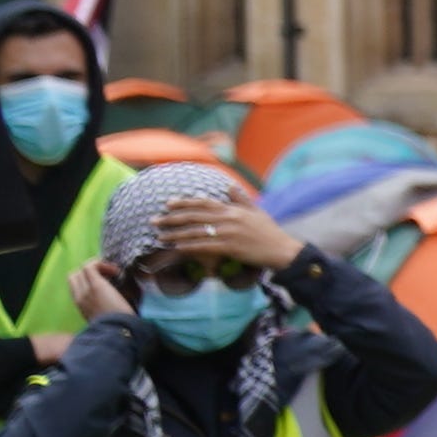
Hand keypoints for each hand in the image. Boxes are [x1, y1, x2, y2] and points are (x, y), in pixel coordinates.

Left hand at [69, 259, 122, 325]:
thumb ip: (112, 282)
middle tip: (103, 274)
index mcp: (96, 286)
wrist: (116, 332)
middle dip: (89, 269)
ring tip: (98, 282)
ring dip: (84, 278)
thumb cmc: (125, 313)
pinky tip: (95, 293)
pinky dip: (83, 287)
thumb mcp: (124, 293)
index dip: (101, 264)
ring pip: (73, 281)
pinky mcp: (79, 308)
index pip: (89, 266)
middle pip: (77, 272)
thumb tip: (110, 275)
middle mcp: (83, 292)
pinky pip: (76, 291)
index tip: (115, 271)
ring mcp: (79, 300)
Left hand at [152, 190, 299, 275]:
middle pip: (194, 216)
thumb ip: (241, 199)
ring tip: (160, 237)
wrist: (282, 250)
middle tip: (154, 221)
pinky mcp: (230, 247)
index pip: (203, 203)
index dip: (183, 202)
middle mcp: (228, 218)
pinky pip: (204, 246)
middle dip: (171, 218)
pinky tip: (177, 249)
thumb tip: (229, 186)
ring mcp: (228, 233)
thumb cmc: (270, 232)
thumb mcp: (257, 211)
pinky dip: (189, 247)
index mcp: (233, 209)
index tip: (167, 204)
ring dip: (175, 235)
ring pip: (195, 232)